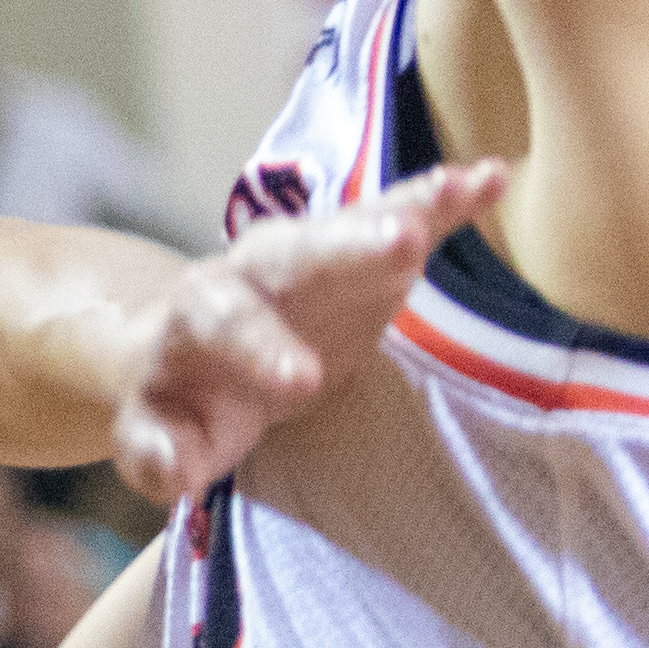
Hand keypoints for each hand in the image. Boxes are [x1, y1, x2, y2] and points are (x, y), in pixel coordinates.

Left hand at [108, 160, 501, 506]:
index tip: (301, 382)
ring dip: (407, 208)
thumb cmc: (179, 399)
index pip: (224, 323)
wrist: (188, 348)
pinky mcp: (362, 254)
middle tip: (401, 242)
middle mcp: (253, 270)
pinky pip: (404, 218)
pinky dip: (444, 201)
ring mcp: (312, 256)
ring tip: (461, 191)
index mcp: (198, 316)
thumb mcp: (156, 434)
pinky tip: (491, 180)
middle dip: (347, 247)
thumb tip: (171, 467)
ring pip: (354, 226)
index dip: (259, 348)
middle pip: (294, 252)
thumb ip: (157, 451)